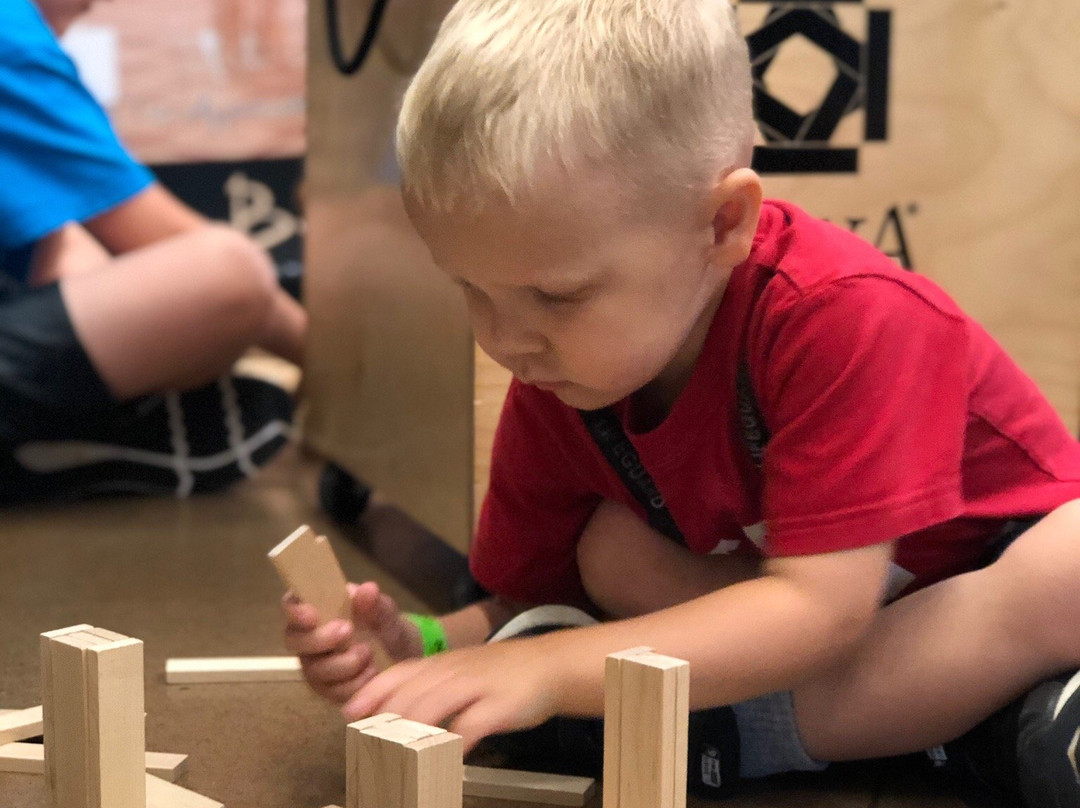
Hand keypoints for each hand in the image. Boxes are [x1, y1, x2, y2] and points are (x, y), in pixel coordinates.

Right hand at [282, 581, 422, 703]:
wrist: (401, 660)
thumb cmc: (385, 628)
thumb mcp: (387, 614)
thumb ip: (376, 603)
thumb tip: (368, 589)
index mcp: (319, 608)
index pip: (292, 604)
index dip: (294, 609)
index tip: (311, 615)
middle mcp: (309, 638)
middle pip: (294, 641)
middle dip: (319, 639)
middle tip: (348, 630)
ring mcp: (315, 666)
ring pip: (314, 671)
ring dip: (343, 664)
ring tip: (369, 653)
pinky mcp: (327, 691)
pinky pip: (332, 692)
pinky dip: (354, 684)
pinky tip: (371, 673)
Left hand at [341, 635, 564, 751]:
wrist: (549, 664)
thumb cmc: (499, 674)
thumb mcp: (461, 672)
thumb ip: (430, 688)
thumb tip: (393, 713)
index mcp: (442, 663)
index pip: (400, 673)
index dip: (373, 692)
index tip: (351, 713)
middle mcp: (454, 671)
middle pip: (411, 694)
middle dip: (386, 724)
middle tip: (368, 750)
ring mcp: (477, 685)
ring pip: (433, 707)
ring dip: (410, 736)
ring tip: (394, 760)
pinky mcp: (500, 704)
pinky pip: (469, 725)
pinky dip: (451, 746)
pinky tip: (441, 763)